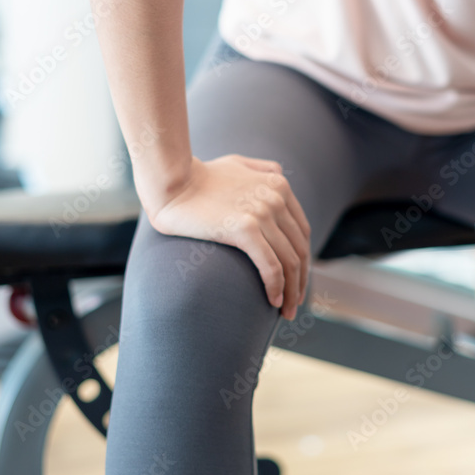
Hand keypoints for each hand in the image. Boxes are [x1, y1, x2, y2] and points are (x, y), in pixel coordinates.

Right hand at [140, 154, 311, 319]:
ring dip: (291, 292)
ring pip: (289, 262)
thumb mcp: (237, 163)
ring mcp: (262, 213)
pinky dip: (276, 288)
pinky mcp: (245, 229)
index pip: (302, 232)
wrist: (171, 183)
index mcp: (279, 185)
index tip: (297, 280)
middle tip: (294, 304)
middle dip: (301, 281)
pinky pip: (271, 267)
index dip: (304, 260)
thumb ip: (262, 169)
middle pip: (300, 250)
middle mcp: (276, 198)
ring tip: (285, 311)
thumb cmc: (199, 176)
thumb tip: (280, 174)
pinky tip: (272, 302)